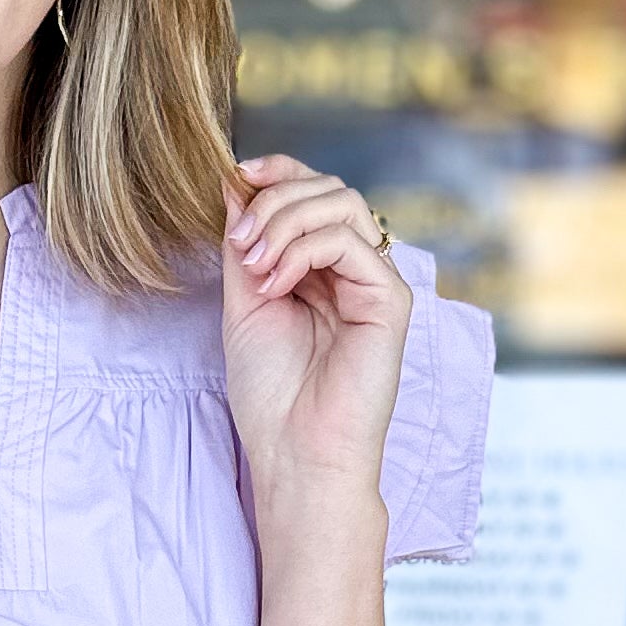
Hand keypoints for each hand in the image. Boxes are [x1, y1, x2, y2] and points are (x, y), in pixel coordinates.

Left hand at [218, 153, 412, 509]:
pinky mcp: (391, 300)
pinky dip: (300, 251)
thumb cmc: (272, 395)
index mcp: (323, 268)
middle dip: (274, 200)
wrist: (296, 454)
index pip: (311, 192)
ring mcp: (376, 283)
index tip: (236, 175)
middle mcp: (355, 270)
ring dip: (284, 221)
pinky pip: (348, 243)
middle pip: (327, 189)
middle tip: (240, 242)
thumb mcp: (243, 302)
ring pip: (341, 203)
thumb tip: (234, 183)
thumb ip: (243, 245)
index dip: (278, 171)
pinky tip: (274, 284)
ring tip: (253, 266)